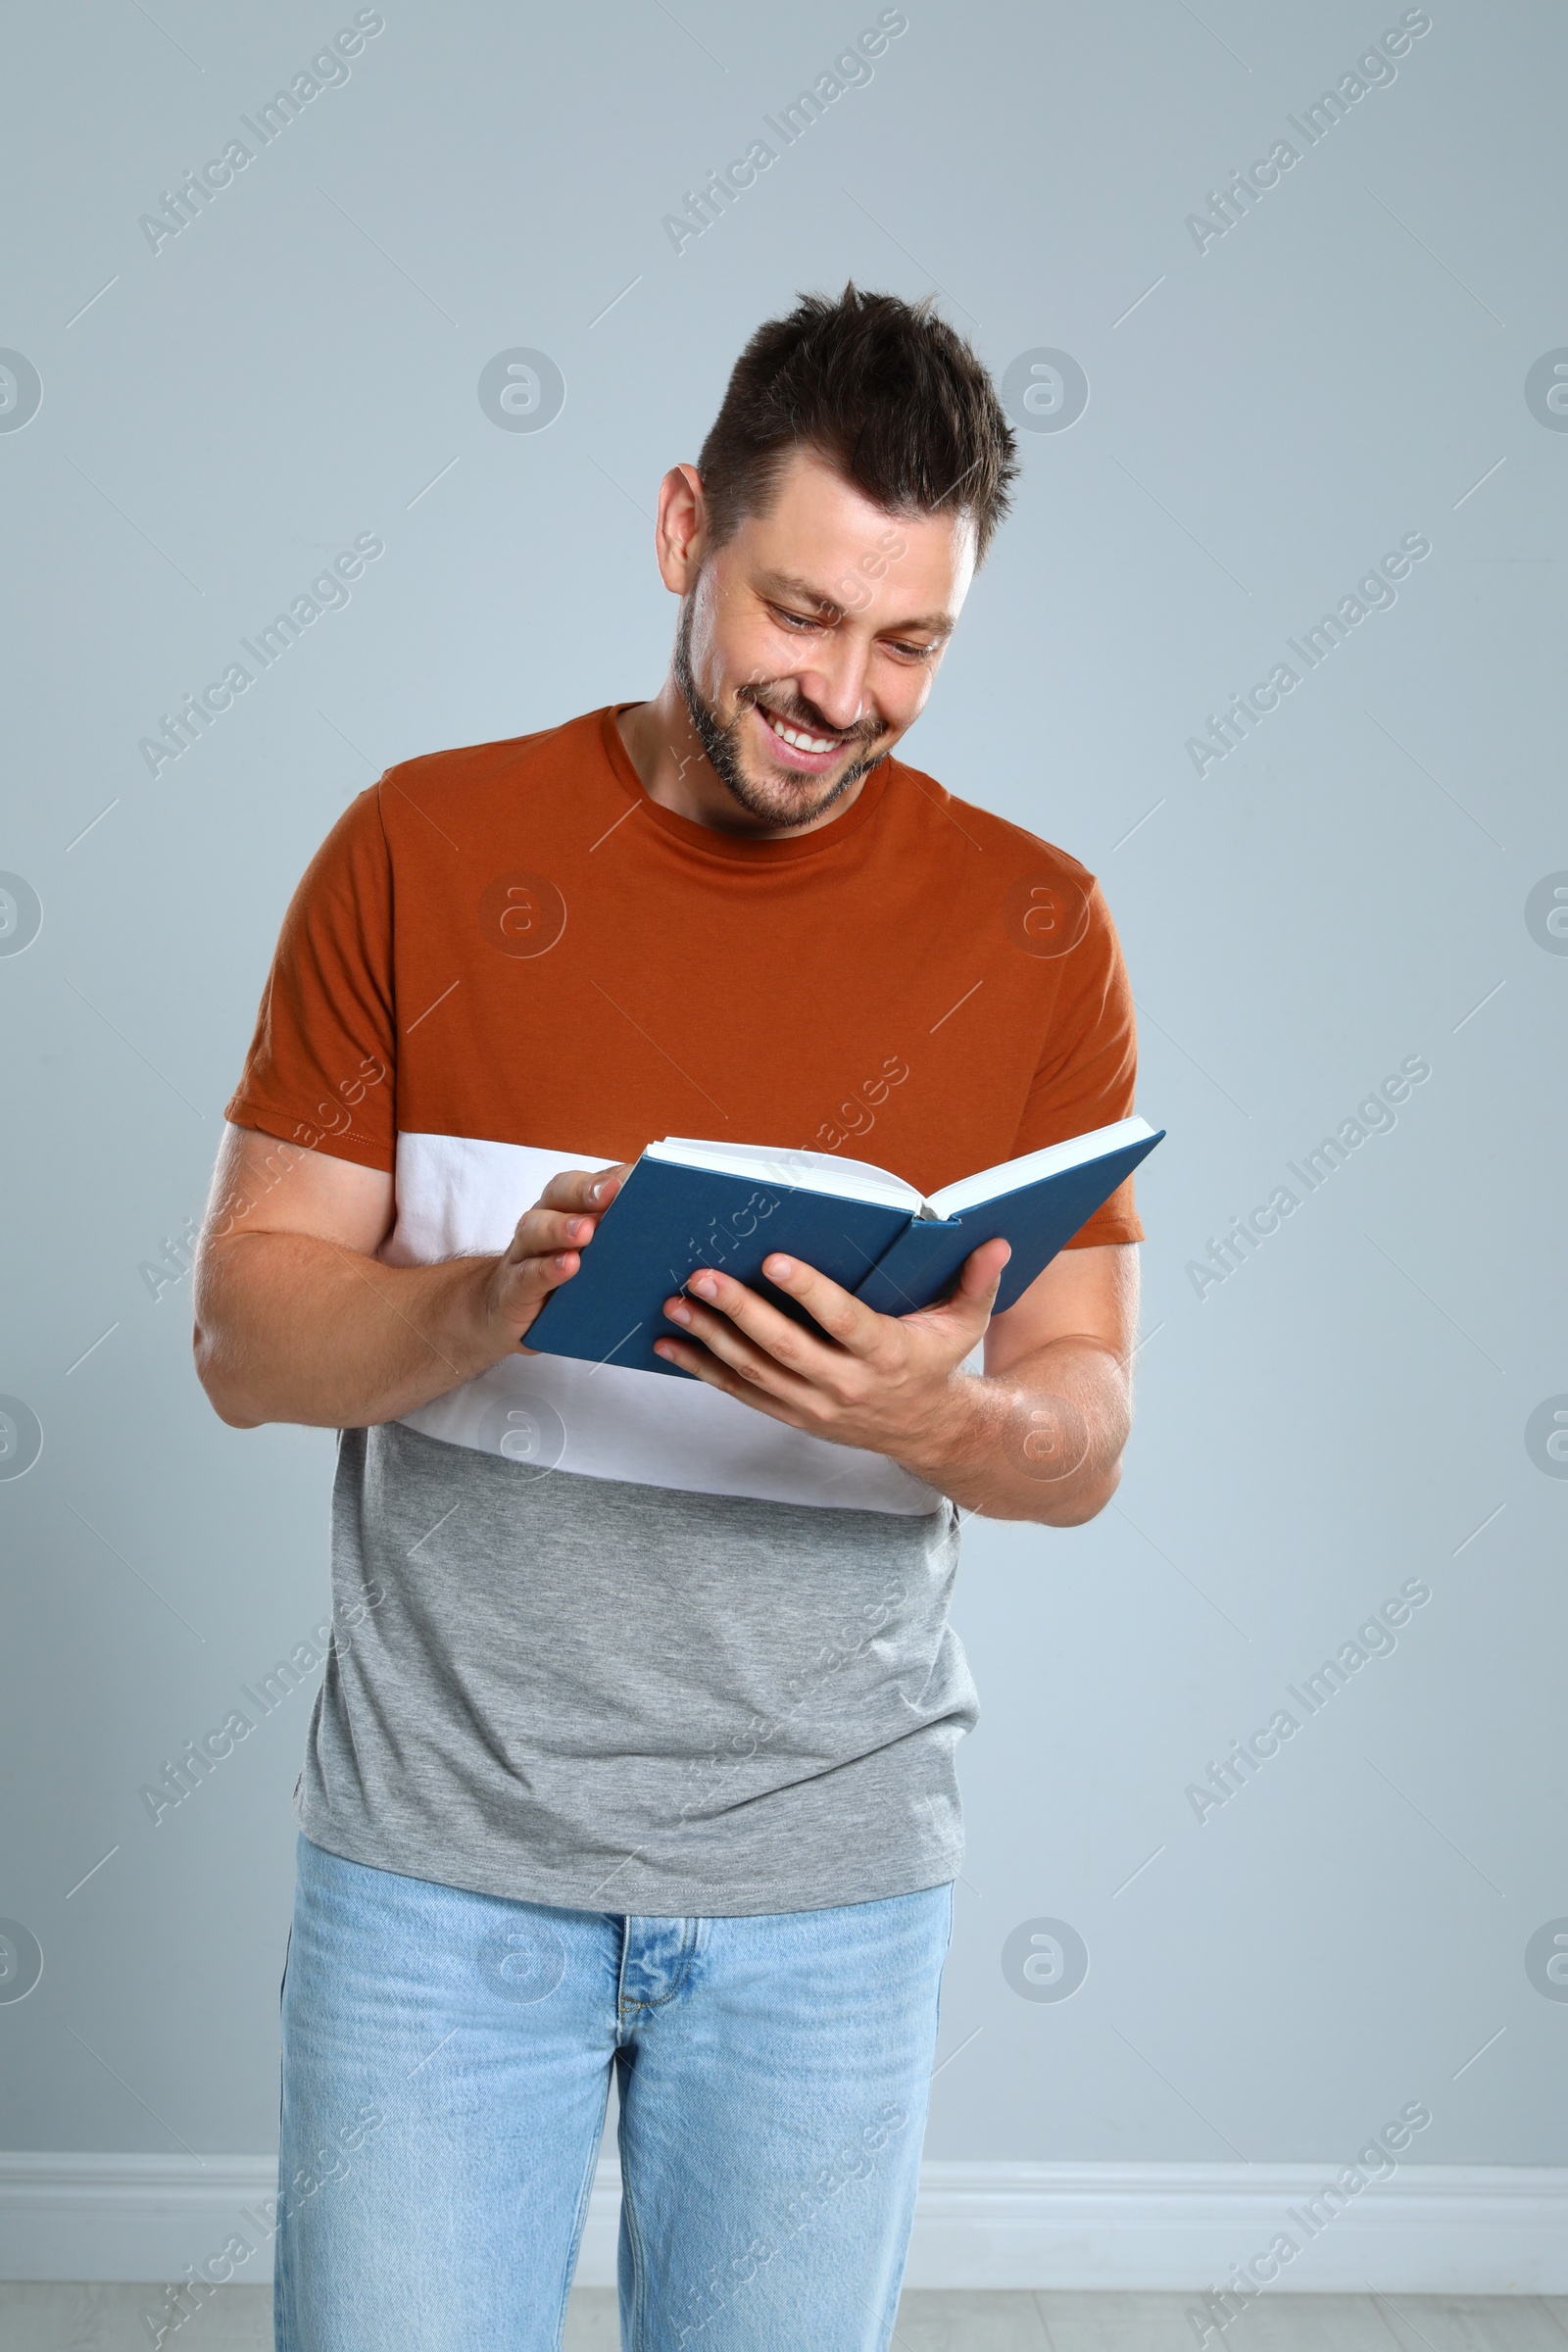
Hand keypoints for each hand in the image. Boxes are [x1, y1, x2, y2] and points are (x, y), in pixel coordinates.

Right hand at [487, 1163, 633, 1347]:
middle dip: (586, 1190)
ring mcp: (525, 1252)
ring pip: (536, 1228)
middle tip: (612, 1194)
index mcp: (569, 1208)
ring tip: (587, 1232)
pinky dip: (547, 1268)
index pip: (591, 1182)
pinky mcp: (514, 1286)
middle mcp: (544, 1220)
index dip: (614, 1178)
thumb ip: (624, 1239)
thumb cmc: (563, 1280)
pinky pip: (528, 1273)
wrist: (506, 1312)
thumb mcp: (597, 1258)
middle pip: (560, 1193)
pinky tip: (567, 1267)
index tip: (640, 1177)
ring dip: (562, 1227)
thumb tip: (674, 1228)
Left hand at [653, 1236, 1012, 1459]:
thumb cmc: (937, 1363)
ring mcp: (815, 1405)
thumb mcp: (966, 1323)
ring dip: (711, 1337)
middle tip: (701, 1275)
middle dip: (739, 1311)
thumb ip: (978, 1280)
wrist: (928, 1432)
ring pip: (755, 1371)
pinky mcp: (792, 1414)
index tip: (773, 1259)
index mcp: (886, 1353)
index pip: (842, 1320)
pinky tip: (671, 1342)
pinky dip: (703, 1368)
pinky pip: (741, 1392)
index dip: (807, 1292)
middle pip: (785, 1347)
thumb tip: (996, 1240)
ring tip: (675, 1302)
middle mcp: (846, 1384)